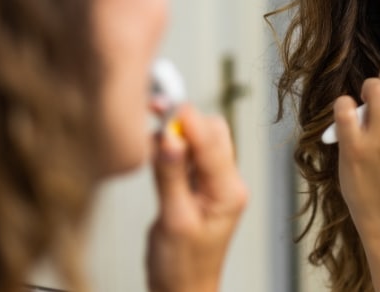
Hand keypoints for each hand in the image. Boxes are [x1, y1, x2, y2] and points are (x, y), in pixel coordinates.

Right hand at [146, 105, 247, 291]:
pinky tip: (154, 153)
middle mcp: (227, 182)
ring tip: (150, 138)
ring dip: (175, 134)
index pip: (213, 141)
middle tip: (153, 113)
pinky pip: (188, 157)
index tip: (163, 105)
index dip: (187, 119)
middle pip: (212, 133)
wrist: (182, 290)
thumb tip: (169, 137)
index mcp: (229, 190)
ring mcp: (215, 184)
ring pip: (199, 141)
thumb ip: (171, 176)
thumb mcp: (173, 220)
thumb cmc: (181, 266)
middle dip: (183, 121)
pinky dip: (171, 150)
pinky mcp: (200, 187)